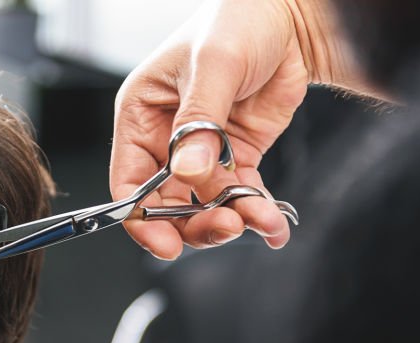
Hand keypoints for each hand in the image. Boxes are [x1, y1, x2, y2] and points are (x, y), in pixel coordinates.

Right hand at [110, 0, 360, 257]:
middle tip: (227, 226)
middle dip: (196, 223)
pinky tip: (273, 224)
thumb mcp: (213, 64)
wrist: (291, 17)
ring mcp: (202, 152)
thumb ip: (199, 121)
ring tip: (261, 218)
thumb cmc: (239, 20)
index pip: (128, 182)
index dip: (143, 219)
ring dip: (233, 219)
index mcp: (141, 116)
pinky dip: (257, 214)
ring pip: (206, 206)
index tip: (167, 243)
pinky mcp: (235, 156)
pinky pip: (240, 196)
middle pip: (166, 204)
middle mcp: (165, 139)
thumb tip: (188, 171)